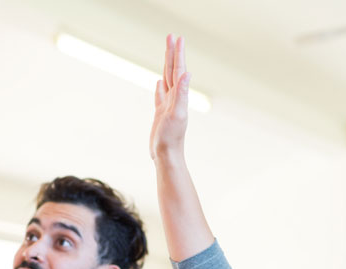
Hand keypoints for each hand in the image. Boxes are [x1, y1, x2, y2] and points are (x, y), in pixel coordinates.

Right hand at [149, 34, 189, 159]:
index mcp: (179, 97)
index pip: (178, 70)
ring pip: (167, 80)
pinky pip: (160, 95)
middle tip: (171, 36)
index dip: (177, 54)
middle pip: (173, 71)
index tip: (177, 37)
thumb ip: (182, 94)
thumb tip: (187, 74)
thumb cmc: (171, 138)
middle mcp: (174, 99)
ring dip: (167, 65)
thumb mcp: (177, 114)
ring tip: (168, 52)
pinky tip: (159, 82)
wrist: (167, 155)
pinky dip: (159, 87)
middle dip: (172, 53)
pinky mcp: (161, 114)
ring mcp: (167, 106)